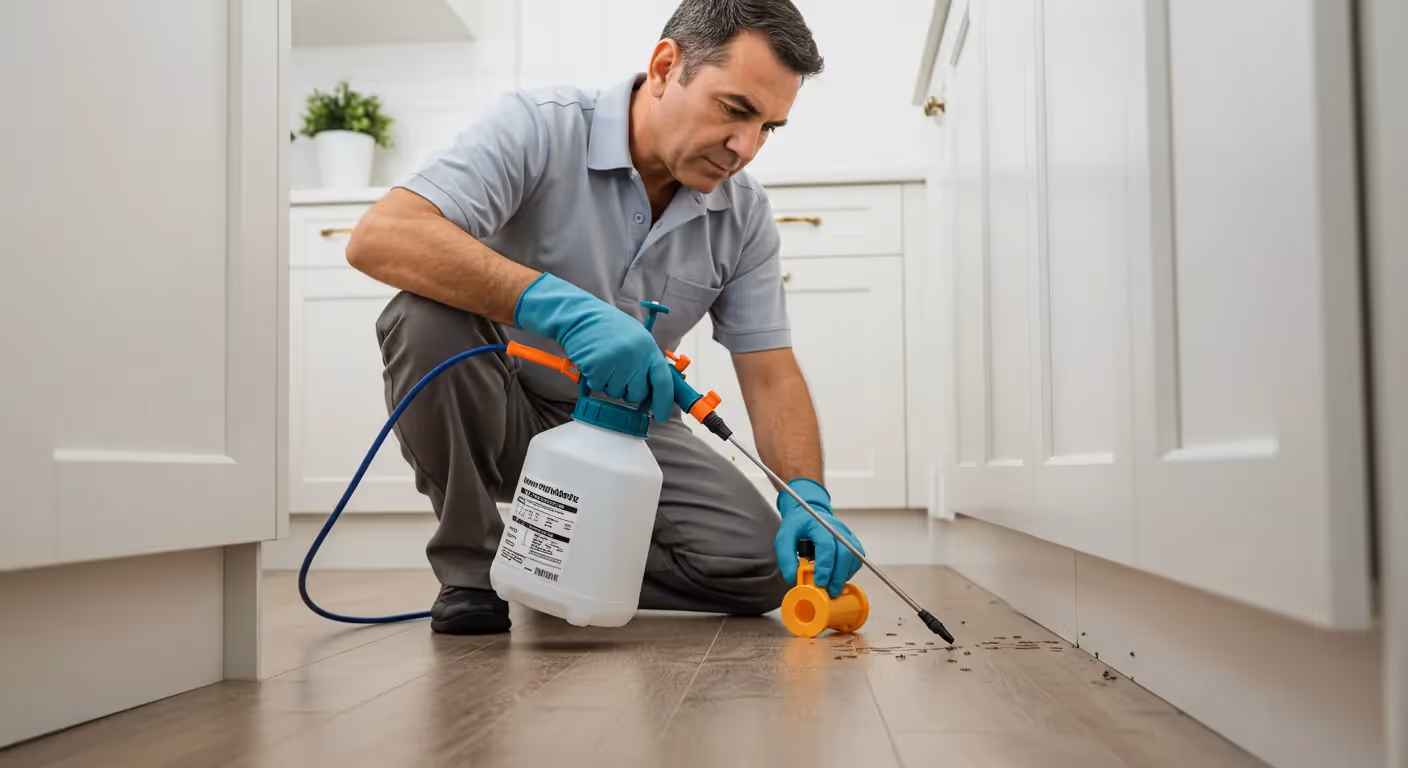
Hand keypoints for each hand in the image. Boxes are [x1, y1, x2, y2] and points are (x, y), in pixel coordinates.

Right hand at [514, 273, 673, 421]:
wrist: (581, 316)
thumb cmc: (609, 328)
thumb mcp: (637, 339)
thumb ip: (647, 361)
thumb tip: (655, 389)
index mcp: (648, 348)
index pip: (663, 381)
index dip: (664, 401)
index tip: (661, 415)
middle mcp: (635, 357)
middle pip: (638, 394)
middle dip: (630, 391)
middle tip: (620, 373)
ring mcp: (616, 363)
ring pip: (616, 393)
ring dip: (610, 384)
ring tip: (606, 361)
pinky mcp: (597, 368)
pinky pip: (598, 388)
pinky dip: (595, 379)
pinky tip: (594, 362)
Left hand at [774, 478, 864, 596]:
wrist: (808, 516)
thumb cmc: (797, 527)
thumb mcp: (783, 540)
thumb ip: (786, 559)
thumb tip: (795, 579)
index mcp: (818, 525)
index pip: (826, 546)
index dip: (825, 566)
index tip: (820, 582)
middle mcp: (836, 528)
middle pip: (846, 553)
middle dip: (839, 576)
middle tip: (829, 591)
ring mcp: (847, 534)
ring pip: (854, 558)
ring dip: (844, 575)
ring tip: (832, 586)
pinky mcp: (853, 542)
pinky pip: (857, 560)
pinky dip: (848, 572)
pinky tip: (837, 577)